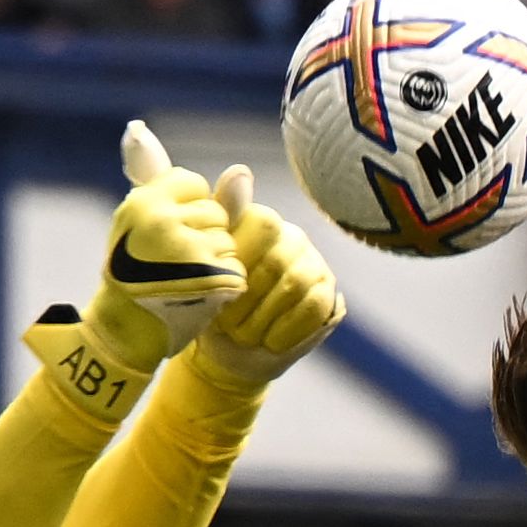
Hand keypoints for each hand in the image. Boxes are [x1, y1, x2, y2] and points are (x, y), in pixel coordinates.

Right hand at [86, 120, 244, 369]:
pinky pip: (237, 270)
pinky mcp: (209, 277)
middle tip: (173, 267)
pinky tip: (202, 298)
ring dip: (216, 263)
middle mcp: (161, 221)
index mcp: (143, 201)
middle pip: (215, 212)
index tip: (165, 240)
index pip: (192, 185)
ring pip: (228, 240)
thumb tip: (136, 127)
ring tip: (185, 283)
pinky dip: (227, 287)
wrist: (123, 336)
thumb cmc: (131, 276)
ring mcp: (186, 250)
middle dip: (204, 238)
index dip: (187, 213)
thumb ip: (148, 174)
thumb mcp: (136, 220)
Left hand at [191, 164, 342, 386]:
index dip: (238, 264)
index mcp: (257, 221)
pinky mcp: (329, 295)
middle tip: (228, 324)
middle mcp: (290, 236)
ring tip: (246, 334)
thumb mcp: (197, 263)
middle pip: (276, 261)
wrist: (227, 355)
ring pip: (295, 285)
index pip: (261, 224)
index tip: (218, 292)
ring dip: (264, 319)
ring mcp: (313, 264)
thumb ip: (214, 215)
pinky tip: (270, 341)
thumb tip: (240, 172)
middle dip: (247, 302)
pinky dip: (287, 331)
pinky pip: (314, 307)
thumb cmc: (208, 306)